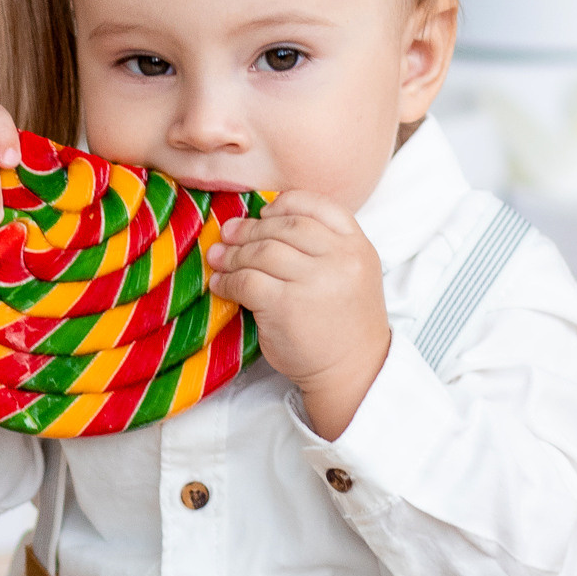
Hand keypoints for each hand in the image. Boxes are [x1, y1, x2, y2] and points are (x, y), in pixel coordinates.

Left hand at [206, 192, 390, 441]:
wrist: (353, 371)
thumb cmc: (343, 322)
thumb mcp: (350, 273)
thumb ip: (322, 246)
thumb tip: (263, 219)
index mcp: (357, 246)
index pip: (317, 205)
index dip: (284, 204)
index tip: (264, 213)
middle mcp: (340, 259)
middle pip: (283, 227)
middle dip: (250, 229)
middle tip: (228, 234)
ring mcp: (314, 282)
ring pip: (261, 252)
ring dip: (233, 254)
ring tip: (218, 258)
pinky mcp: (286, 306)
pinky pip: (247, 281)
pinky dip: (228, 280)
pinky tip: (221, 284)